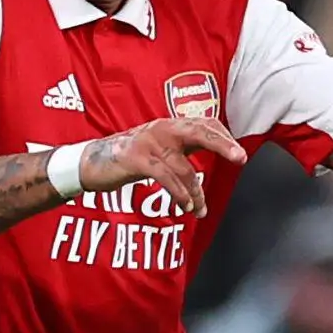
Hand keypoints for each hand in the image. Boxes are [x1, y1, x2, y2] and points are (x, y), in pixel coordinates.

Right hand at [79, 115, 247, 215]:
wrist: (93, 163)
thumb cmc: (129, 158)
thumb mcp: (159, 149)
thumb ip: (182, 148)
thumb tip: (211, 151)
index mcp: (170, 125)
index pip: (205, 123)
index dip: (224, 136)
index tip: (239, 153)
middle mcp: (162, 128)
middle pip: (200, 132)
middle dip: (222, 145)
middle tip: (240, 158)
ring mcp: (149, 142)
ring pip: (183, 166)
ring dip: (196, 192)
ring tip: (200, 209)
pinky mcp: (136, 159)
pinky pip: (165, 177)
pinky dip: (179, 194)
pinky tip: (185, 206)